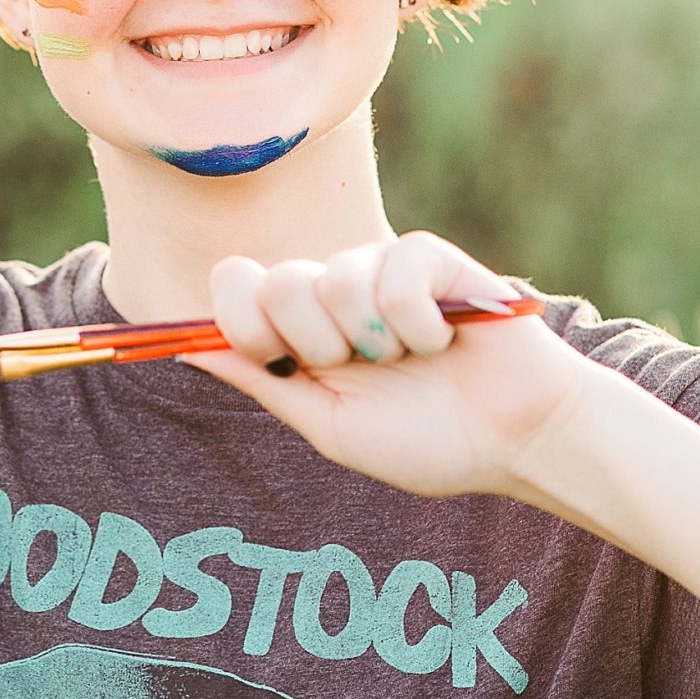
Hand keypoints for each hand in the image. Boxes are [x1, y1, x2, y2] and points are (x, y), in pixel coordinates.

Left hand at [194, 231, 589, 498]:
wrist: (518, 440)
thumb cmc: (431, 441)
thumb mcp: (331, 424)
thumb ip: (262, 379)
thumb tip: (182, 346)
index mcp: (301, 330)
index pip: (235, 287)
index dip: (245, 324)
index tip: (286, 363)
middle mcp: (333, 290)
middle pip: (276, 282)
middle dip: (317, 345)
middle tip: (366, 371)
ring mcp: (380, 268)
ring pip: (337, 279)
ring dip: (377, 341)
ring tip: (415, 360)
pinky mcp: (430, 257)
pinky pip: (396, 272)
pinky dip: (418, 323)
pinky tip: (445, 339)